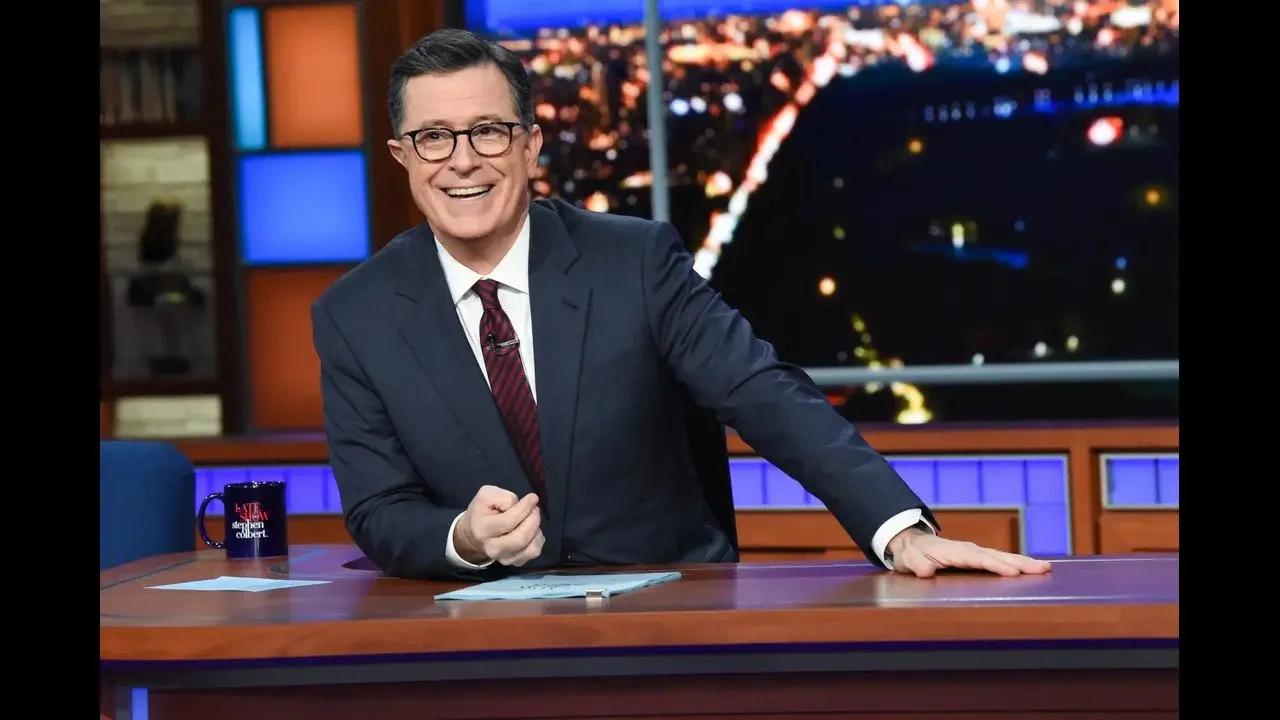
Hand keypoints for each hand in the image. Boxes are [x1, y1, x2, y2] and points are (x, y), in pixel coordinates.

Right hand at [454, 486, 543, 566]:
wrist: (473, 535)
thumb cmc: (481, 511)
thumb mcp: (487, 495)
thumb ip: (505, 497)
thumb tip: (524, 506)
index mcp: (483, 529)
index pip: (510, 521)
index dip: (525, 508)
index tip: (533, 498)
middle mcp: (493, 548)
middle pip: (521, 537)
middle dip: (533, 520)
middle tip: (534, 509)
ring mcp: (504, 558)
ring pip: (531, 548)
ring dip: (536, 531)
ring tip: (531, 521)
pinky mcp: (514, 562)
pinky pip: (534, 552)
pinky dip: (537, 539)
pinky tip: (531, 531)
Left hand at [886, 527, 1051, 577]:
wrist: (912, 543)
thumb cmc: (911, 555)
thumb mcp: (908, 560)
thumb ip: (917, 565)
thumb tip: (926, 570)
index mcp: (953, 552)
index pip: (977, 560)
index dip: (994, 566)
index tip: (1013, 572)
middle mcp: (968, 549)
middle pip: (997, 556)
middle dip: (1020, 562)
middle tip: (1043, 568)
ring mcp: (975, 552)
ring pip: (1002, 557)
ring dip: (1023, 562)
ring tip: (1046, 568)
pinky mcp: (978, 557)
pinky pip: (1000, 560)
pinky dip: (1017, 563)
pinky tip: (1032, 569)